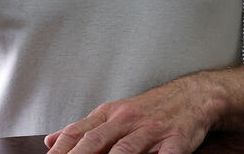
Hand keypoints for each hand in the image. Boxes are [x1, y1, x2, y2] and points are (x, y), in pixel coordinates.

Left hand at [43, 77, 216, 153]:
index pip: (78, 133)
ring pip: (125, 150)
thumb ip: (84, 129)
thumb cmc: (150, 109)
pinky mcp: (175, 140)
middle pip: (96, 141)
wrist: (192, 96)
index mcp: (110, 115)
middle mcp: (127, 121)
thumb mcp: (113, 113)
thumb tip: (51, 141)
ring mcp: (151, 131)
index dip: (61, 149)